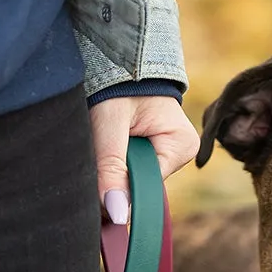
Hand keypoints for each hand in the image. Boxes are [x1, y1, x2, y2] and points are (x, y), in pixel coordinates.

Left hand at [90, 94, 199, 223]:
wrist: (119, 57)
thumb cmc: (119, 83)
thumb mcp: (110, 123)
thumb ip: (112, 167)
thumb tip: (117, 213)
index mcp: (181, 146)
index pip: (147, 187)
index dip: (119, 191)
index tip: (92, 194)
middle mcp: (178, 153)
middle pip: (138, 185)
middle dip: (112, 177)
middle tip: (89, 156)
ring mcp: (165, 152)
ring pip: (129, 178)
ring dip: (108, 168)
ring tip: (96, 144)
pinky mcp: (150, 150)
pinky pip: (127, 168)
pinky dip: (110, 162)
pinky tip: (101, 148)